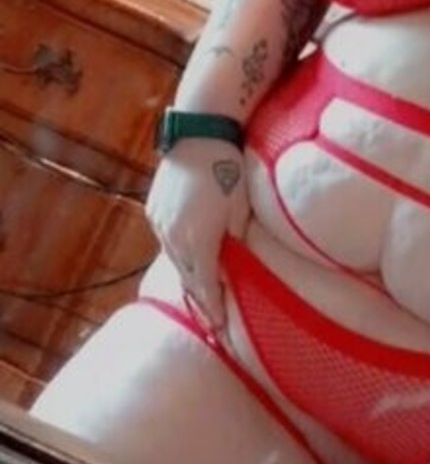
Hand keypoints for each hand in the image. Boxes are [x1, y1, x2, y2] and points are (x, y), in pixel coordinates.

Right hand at [145, 137, 249, 332]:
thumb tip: (236, 261)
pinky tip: (188, 264)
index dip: (214, 310)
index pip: (207, 286)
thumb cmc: (229, 168)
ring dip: (189, 279)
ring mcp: (161, 223)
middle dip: (201, 302)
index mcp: (199, 240)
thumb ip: (237, 240)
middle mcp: (174, 237)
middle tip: (214, 324)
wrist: (198, 133)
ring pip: (175, 262)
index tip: (222, 330)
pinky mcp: (154, 210)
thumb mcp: (241, 209)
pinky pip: (167, 243)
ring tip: (201, 299)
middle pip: (188, 279)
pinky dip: (179, 256)